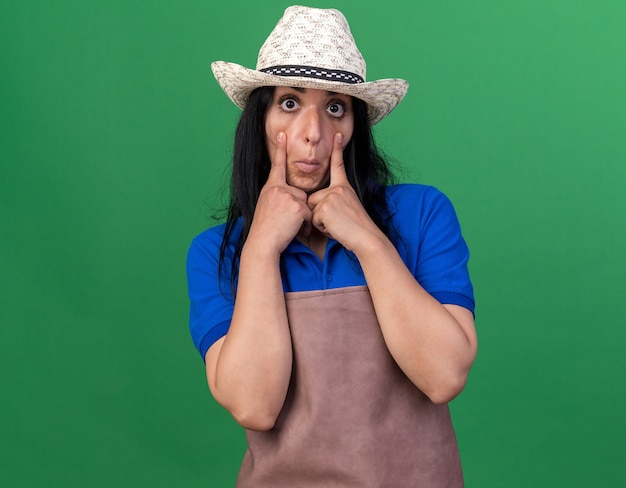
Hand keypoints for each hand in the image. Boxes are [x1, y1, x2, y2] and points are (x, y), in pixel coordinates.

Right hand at [246, 132, 311, 254]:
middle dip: (298, 209)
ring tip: (287, 227)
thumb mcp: (266, 206)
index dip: (280, 149)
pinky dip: (305, 225)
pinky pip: (309, 214)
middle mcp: (278, 188)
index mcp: (270, 187)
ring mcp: (288, 196)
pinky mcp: (297, 206)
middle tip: (284, 222)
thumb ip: (277, 196)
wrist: (262, 242)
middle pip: (300, 193)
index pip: (276, 165)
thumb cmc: (264, 229)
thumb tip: (291, 197)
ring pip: (306, 204)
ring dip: (302, 218)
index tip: (283, 134)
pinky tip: (293, 230)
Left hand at [307, 133, 379, 251]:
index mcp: (344, 187)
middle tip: (338, 222)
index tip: (338, 134)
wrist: (366, 237)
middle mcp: (338, 188)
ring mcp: (331, 196)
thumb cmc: (356, 229)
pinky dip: (322, 228)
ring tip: (337, 225)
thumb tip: (318, 203)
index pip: (339, 165)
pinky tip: (335, 228)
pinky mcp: (325, 207)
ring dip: (320, 222)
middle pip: (313, 199)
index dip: (338, 149)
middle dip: (319, 214)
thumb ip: (334, 201)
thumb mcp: (347, 208)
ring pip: (311, 210)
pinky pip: (313, 219)